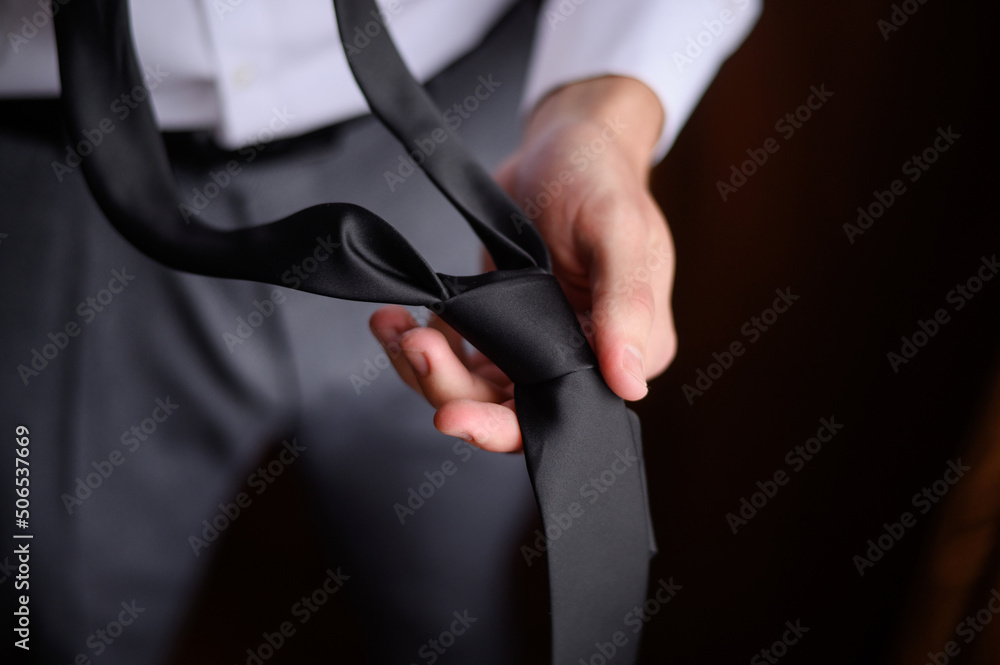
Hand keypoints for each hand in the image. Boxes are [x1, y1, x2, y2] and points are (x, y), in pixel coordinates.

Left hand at [370, 76, 676, 451]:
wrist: (565, 143)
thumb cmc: (600, 176)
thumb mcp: (618, 231)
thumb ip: (625, 304)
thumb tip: (629, 382)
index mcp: (629, 349)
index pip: (565, 414)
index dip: (504, 427)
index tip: (450, 415)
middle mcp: (584, 358)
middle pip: (509, 411)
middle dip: (452, 392)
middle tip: (415, 348)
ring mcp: (539, 344)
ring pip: (475, 390)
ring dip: (428, 369)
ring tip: (396, 327)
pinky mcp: (503, 326)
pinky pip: (460, 358)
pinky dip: (424, 346)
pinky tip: (401, 320)